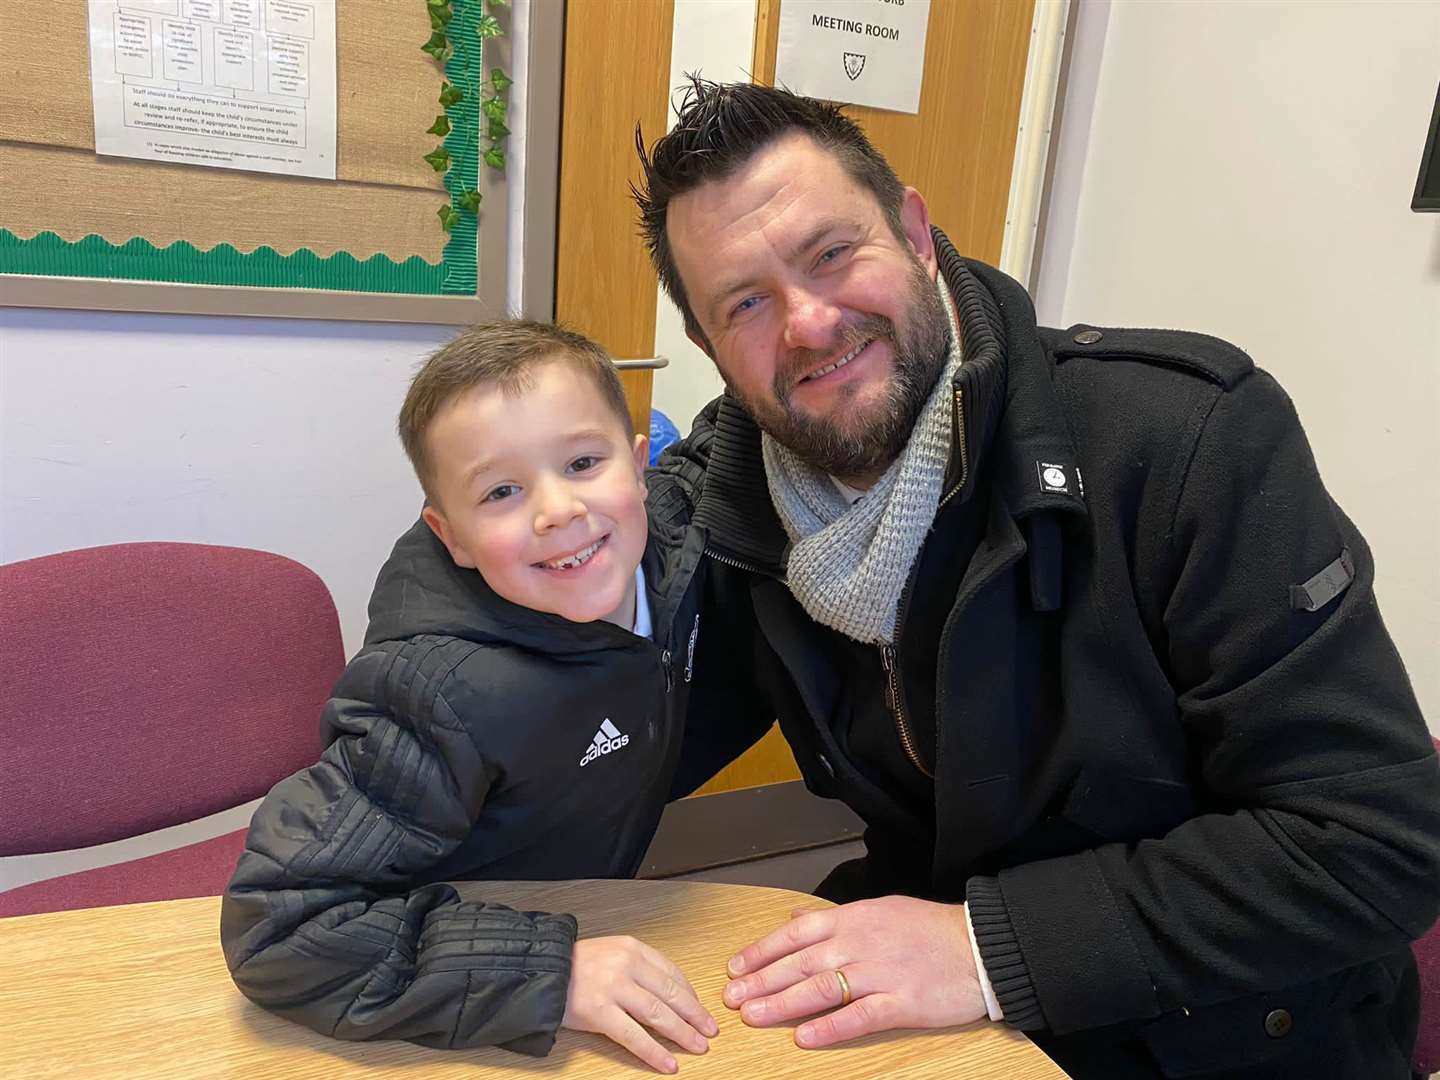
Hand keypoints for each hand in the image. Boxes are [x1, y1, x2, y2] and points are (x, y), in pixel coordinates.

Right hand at [563, 935, 718, 1072]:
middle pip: (670, 994)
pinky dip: (654, 1051)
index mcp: (632, 948)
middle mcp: (626, 964)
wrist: (540, 971)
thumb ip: (639, 968)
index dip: (690, 994)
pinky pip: (633, 1036)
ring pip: (658, 1014)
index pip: (671, 972)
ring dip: (682, 1033)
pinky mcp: (599, 1011)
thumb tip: (671, 993)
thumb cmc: (576, 966)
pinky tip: (668, 1062)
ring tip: (699, 1046)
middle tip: (710, 1030)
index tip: (701, 1009)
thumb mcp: (612, 953)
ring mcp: (613, 987)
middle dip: (694, 1014)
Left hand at [722, 896, 985, 1047]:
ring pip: (821, 988)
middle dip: (761, 980)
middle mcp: (860, 943)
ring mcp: (880, 972)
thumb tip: (795, 915)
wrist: (980, 944)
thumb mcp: (879, 909)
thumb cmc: (929, 928)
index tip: (735, 967)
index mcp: (853, 918)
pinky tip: (804, 1038)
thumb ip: (836, 917)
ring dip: (783, 1003)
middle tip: (731, 998)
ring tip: (754, 1016)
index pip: (796, 933)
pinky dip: (830, 1027)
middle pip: (800, 962)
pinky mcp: (902, 1002)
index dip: (762, 951)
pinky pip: (859, 1016)